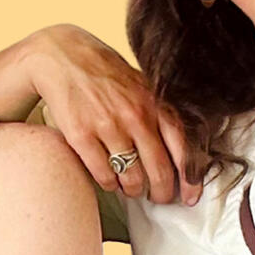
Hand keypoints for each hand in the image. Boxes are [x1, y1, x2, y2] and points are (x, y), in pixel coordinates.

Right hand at [22, 25, 201, 204]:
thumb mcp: (142, 86)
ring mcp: (108, 126)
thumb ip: (161, 113)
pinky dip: (109, 185)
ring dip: (133, 190)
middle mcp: (136, 116)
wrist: (64, 56)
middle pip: (160, 171)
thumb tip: (181, 151)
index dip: (190, 180)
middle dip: (162, 193)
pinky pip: (103, 175)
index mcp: (155, 104)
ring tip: (131, 188)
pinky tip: (109, 180)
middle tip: (158, 198)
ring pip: (131, 179)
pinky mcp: (81, 135)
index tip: (189, 197)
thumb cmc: (106, 74)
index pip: (183, 150)